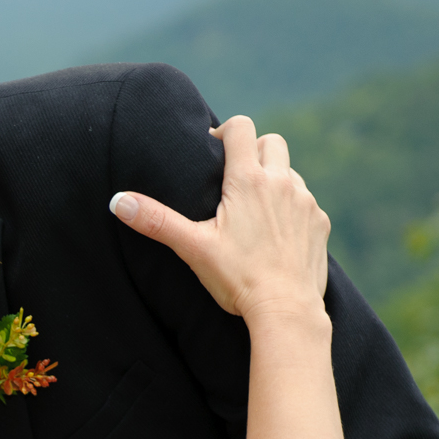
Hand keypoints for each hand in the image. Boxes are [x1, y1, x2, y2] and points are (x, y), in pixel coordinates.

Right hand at [109, 115, 330, 318]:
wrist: (286, 310)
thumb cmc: (237, 278)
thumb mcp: (192, 247)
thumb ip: (156, 221)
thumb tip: (118, 202)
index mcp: (248, 181)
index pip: (241, 128)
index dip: (225, 132)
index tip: (214, 151)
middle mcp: (282, 183)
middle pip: (272, 142)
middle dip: (253, 151)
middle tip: (234, 179)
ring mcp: (305, 202)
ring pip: (290, 172)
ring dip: (274, 180)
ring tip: (254, 208)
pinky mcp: (320, 223)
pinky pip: (306, 202)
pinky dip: (291, 208)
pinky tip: (277, 233)